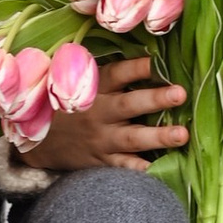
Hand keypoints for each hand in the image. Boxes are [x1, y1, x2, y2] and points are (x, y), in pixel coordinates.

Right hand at [36, 51, 189, 172]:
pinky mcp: (102, 162)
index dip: (137, 67)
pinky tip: (163, 169)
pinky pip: (124, 167)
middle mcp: (99, 113)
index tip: (158, 61)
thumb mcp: (78, 81)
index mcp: (95, 88)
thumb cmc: (68, 104)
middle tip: (180, 93)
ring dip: (158, 136)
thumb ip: (107, 71)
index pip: (117, 74)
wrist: (39, 141)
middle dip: (155, 99)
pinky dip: (141, 170)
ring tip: (182, 134)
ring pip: (132, 139)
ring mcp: (101, 140)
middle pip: (128, 105)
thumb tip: (147, 52)